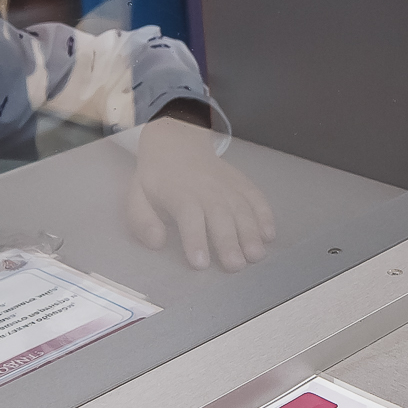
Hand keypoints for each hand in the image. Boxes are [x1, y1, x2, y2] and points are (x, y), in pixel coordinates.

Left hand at [124, 115, 275, 270]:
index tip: (200, 263)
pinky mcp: (242, 184)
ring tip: (256, 255)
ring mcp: (228, 186)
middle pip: (220, 217)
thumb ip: (142, 221)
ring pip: (242, 210)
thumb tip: (157, 243)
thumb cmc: (157, 178)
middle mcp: (207, 191)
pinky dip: (265, 215)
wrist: (177, 142)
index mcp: (180, 195)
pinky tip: (269, 235)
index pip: (189, 218)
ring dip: (251, 233)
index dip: (195, 240)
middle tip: (235, 266)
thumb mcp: (137, 197)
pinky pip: (256, 198)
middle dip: (229, 242)